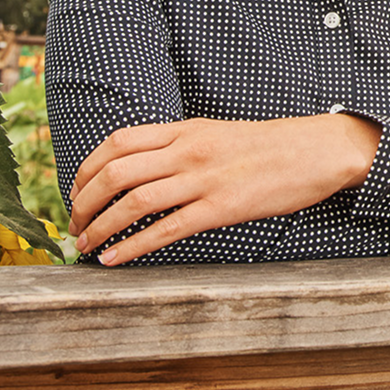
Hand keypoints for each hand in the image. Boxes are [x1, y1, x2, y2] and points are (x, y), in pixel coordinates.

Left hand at [69, 113, 377, 263]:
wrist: (316, 150)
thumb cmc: (266, 146)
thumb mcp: (214, 134)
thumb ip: (176, 146)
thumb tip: (140, 167)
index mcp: (183, 129)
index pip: (116, 144)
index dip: (86, 170)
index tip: (76, 192)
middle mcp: (186, 151)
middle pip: (115, 173)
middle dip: (84, 202)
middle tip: (73, 224)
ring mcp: (203, 180)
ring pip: (133, 202)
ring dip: (101, 226)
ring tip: (85, 244)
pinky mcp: (221, 209)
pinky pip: (165, 230)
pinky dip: (132, 247)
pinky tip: (113, 259)